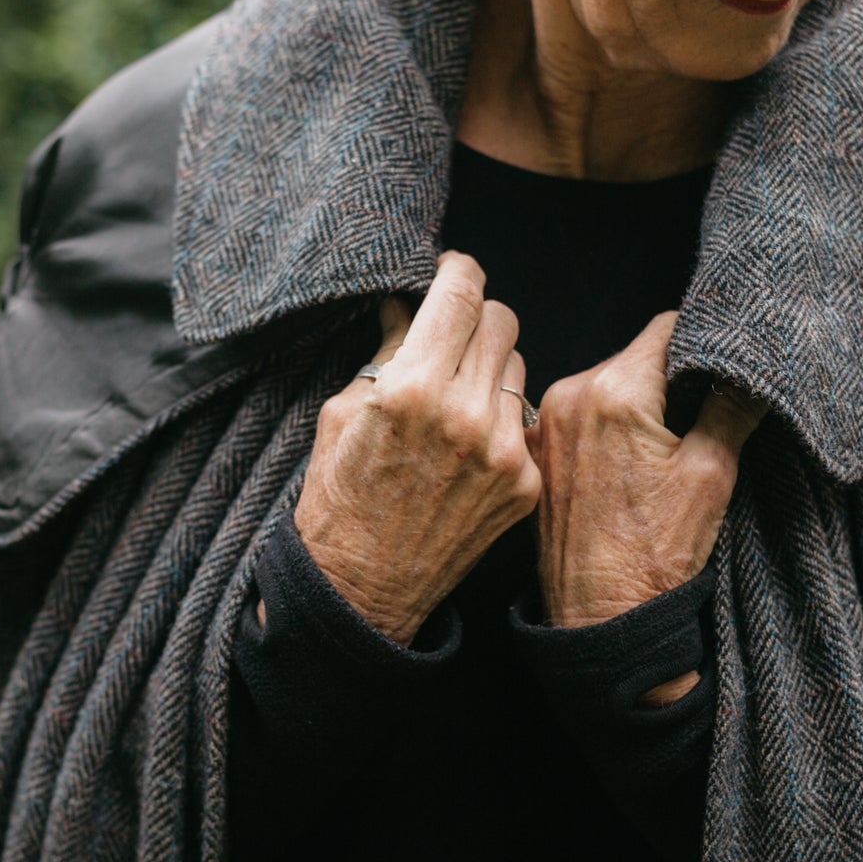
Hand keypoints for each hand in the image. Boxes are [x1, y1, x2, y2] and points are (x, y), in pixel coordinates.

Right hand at [291, 252, 541, 644]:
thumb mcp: (343, 412)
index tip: (450, 273)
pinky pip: (524, 419)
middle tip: (450, 333)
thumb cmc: (338, 497)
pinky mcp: (523, 484)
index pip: (461, 291)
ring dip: (490, 365)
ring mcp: (502, 452)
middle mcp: (466, 415)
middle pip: (501, 317)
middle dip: (474, 316)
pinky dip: (499, 418)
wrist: (361, 590)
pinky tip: (467, 443)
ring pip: (518, 363)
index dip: (456, 271)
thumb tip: (407, 302)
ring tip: (455, 394)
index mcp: (411, 388)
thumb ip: (385, 352)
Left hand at [531, 312, 765, 699]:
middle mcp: (567, 395)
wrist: (599, 619)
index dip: (704, 340)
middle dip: (673, 376)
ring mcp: (545, 424)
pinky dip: (608, 426)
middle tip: (706, 412)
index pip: (667, 329)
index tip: (726, 361)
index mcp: (613, 391)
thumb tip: (755, 362)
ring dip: (640, 402)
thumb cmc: (654, 555)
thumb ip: (732, 404)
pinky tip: (630, 465)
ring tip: (666, 449)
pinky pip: (580, 416)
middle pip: (636, 356)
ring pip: (608, 384)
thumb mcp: (711, 473)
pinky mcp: (536, 452)